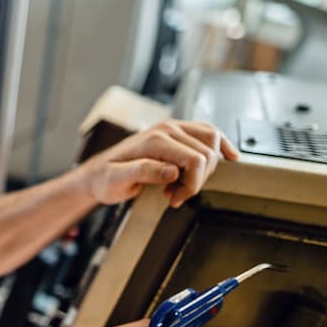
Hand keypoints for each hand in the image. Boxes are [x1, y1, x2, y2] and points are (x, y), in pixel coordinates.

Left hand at [77, 120, 239, 207]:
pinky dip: (221, 145)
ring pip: (212, 140)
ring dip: (206, 168)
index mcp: (155, 140)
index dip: (192, 185)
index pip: (195, 159)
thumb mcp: (117, 180)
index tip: (176, 199)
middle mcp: (166, 129)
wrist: (98, 173)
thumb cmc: (106, 179)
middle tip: (175, 195)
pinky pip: (208, 133)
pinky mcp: (177, 133)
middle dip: (197, 180)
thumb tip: (171, 170)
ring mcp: (172, 128)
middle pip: (207, 152)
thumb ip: (143, 172)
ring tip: (184, 184)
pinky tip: (229, 156)